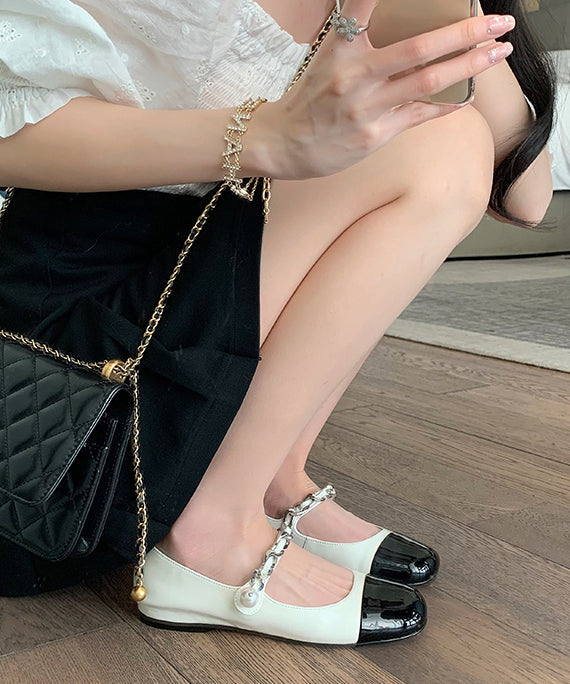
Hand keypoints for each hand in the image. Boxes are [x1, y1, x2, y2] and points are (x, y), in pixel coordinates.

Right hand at [251, 0, 515, 179]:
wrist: (282, 143)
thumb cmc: (310, 100)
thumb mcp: (326, 57)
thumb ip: (358, 33)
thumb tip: (396, 23)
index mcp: (341, 47)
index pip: (366, 5)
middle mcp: (354, 74)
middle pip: (419, 47)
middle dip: (465, 32)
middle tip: (498, 22)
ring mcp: (366, 107)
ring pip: (427, 82)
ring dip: (468, 65)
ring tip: (496, 53)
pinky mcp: (373, 135)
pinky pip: (418, 116)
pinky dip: (446, 105)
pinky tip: (467, 96)